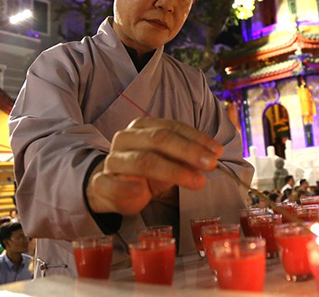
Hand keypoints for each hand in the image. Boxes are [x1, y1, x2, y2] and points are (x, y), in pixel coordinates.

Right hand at [86, 117, 221, 214]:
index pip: (172, 127)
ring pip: (143, 161)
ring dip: (173, 172)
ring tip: (196, 182)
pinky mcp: (101, 183)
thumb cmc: (144, 170)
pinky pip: (113, 184)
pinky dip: (128, 188)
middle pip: (160, 140)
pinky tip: (142, 192)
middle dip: (189, 151)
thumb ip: (186, 157)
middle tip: (210, 164)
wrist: (109, 187)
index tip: (217, 151)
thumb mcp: (168, 160)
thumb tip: (213, 157)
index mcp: (143, 127)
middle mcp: (127, 138)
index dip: (197, 138)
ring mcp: (113, 160)